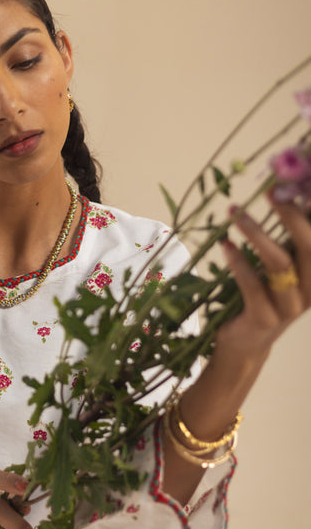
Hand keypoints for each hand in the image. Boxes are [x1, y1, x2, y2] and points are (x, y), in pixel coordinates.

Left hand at [216, 194, 310, 369]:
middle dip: (290, 215)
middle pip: (309, 246)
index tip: (294, 184)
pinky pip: (252, 284)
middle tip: (269, 192)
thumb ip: (284, 238)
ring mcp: (290, 307)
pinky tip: (225, 244)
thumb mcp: (277, 267)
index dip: (309, 211)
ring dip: (256, 233)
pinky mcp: (265, 319)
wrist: (245, 344)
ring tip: (236, 211)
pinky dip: (238, 261)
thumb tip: (282, 194)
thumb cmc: (261, 295)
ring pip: (279, 263)